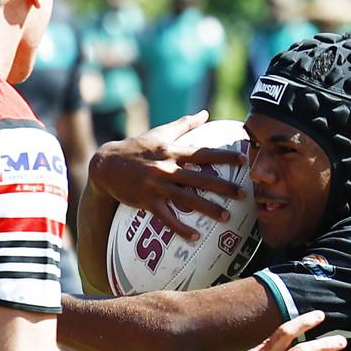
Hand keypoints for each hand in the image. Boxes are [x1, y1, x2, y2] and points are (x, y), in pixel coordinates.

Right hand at [88, 110, 246, 239]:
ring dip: (208, 209)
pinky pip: (166, 218)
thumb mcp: (159, 132)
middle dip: (224, 187)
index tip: (243, 160)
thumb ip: (185, 124)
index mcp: (171, 152)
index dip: (224, 157)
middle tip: (244, 195)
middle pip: (200, 178)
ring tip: (226, 217)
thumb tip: (206, 113)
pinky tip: (195, 237)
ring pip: (187, 199)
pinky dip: (180, 228)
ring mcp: (156, 186)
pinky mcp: (147, 202)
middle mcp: (166, 169)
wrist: (106, 165)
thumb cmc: (136, 147)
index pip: (203, 153)